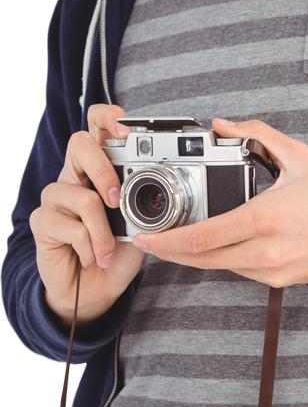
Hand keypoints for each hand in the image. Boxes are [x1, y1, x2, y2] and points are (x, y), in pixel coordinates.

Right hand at [29, 104, 144, 329]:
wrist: (97, 289)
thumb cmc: (120, 251)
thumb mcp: (143, 225)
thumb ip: (149, 203)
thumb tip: (167, 192)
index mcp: (100, 168)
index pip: (97, 126)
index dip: (108, 117)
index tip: (127, 128)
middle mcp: (75, 175)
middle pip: (79, 144)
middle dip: (104, 170)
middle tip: (117, 200)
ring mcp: (56, 197)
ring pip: (84, 198)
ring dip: (104, 233)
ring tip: (110, 252)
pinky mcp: (42, 221)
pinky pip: (72, 228)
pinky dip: (92, 248)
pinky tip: (94, 258)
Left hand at [133, 119, 307, 287]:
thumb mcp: (299, 156)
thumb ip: (257, 135)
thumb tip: (223, 125)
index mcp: (265, 218)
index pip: (203, 237)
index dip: (167, 241)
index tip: (146, 238)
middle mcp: (265, 250)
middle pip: (202, 259)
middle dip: (170, 253)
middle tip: (150, 243)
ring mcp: (272, 270)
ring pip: (220, 267)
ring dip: (196, 255)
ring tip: (180, 240)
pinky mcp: (280, 280)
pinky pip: (242, 271)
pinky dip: (224, 258)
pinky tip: (220, 244)